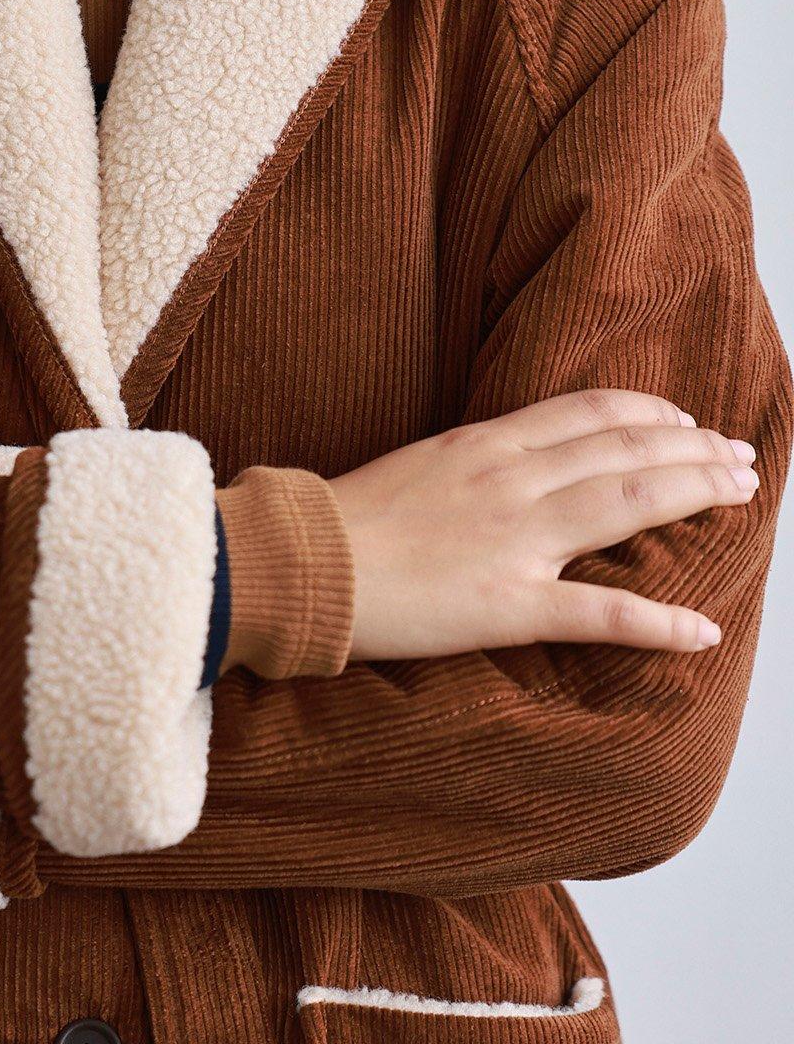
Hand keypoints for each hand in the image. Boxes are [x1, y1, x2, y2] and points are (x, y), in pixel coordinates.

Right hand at [326, 387, 757, 661]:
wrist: (301, 561)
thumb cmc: (346, 518)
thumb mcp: (419, 462)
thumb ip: (477, 460)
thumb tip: (518, 458)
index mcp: (487, 444)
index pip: (589, 413)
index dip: (649, 415)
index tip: (686, 421)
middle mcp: (512, 479)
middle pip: (624, 451)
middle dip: (694, 451)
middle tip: (742, 457)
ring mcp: (514, 540)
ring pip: (626, 505)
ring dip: (694, 495)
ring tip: (742, 496)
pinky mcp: (507, 605)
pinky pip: (597, 613)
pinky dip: (657, 623)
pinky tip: (700, 630)